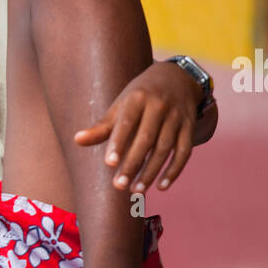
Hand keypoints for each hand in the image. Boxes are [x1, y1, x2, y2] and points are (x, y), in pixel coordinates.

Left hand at [73, 60, 212, 192]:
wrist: (177, 77)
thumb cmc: (140, 96)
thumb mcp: (121, 105)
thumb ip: (102, 126)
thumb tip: (77, 140)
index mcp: (138, 98)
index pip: (127, 122)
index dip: (118, 143)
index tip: (109, 163)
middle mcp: (159, 105)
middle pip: (146, 139)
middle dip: (133, 163)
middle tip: (119, 186)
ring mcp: (177, 116)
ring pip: (165, 147)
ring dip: (151, 171)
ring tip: (136, 190)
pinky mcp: (189, 126)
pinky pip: (184, 151)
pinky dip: (174, 170)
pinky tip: (161, 186)